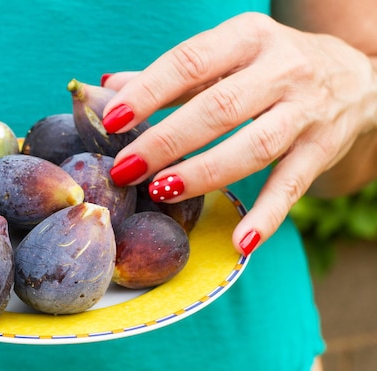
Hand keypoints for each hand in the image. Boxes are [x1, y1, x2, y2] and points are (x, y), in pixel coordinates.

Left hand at [102, 12, 376, 254]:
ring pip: (254, 147)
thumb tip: (110, 88)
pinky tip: (240, 241)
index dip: (148, 92)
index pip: (191, 62)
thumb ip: (171, 76)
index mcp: (248, 37)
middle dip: (167, 141)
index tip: (112, 121)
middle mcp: (282, 69)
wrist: (355, 76)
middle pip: (219, 108)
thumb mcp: (226, 56)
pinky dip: (268, 216)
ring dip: (204, 173)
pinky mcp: (322, 149)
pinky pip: (293, 186)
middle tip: (126, 168)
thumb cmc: (269, 66)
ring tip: (161, 192)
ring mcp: (306, 111)